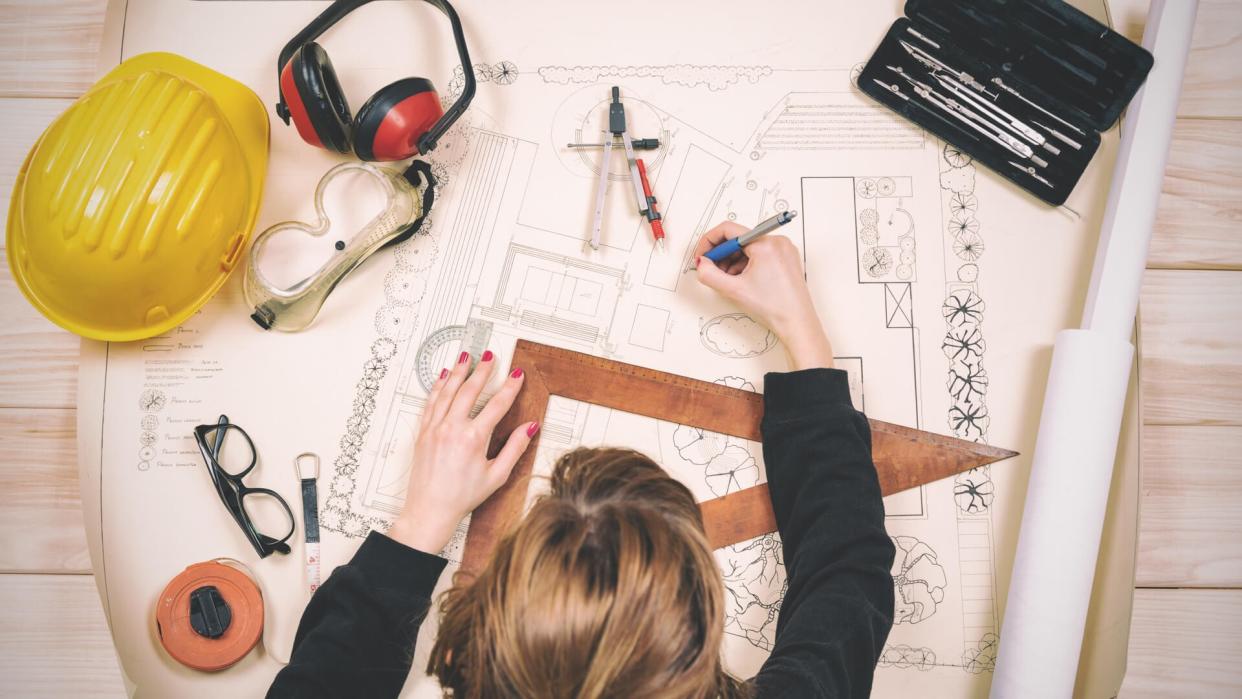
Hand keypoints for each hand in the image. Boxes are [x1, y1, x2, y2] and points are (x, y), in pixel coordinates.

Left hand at [386, 350, 537, 554]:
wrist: (430, 509)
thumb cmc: (462, 496)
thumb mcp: (497, 475)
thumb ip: (515, 448)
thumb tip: (530, 427)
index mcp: (474, 438)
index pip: (497, 404)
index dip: (510, 387)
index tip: (516, 374)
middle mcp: (452, 428)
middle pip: (471, 390)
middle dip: (483, 371)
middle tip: (490, 356)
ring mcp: (435, 428)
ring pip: (448, 391)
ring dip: (459, 372)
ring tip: (466, 357)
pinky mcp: (423, 432)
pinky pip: (431, 402)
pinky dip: (438, 387)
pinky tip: (443, 377)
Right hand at [693, 221, 833, 369]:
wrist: (797, 323)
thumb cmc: (775, 307)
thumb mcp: (734, 290)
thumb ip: (710, 275)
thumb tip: (701, 264)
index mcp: (765, 244)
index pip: (728, 230)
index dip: (709, 242)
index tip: (702, 256)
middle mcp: (777, 241)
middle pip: (739, 238)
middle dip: (722, 254)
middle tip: (712, 270)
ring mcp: (783, 249)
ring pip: (749, 247)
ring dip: (733, 260)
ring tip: (730, 280)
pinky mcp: (786, 258)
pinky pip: (760, 253)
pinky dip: (747, 264)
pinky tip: (743, 280)